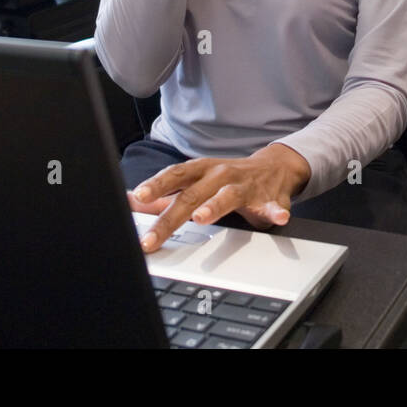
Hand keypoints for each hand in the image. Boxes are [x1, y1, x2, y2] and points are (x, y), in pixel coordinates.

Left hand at [127, 144, 311, 252]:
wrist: (274, 168)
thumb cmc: (227, 179)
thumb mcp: (196, 182)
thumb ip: (165, 194)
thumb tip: (130, 201)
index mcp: (201, 171)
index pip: (174, 176)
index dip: (155, 186)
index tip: (137, 198)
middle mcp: (221, 176)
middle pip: (192, 195)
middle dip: (170, 218)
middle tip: (153, 238)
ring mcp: (245, 186)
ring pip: (228, 196)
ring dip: (214, 206)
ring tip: (202, 217)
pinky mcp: (270, 199)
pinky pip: (273, 206)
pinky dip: (275, 212)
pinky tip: (277, 217)